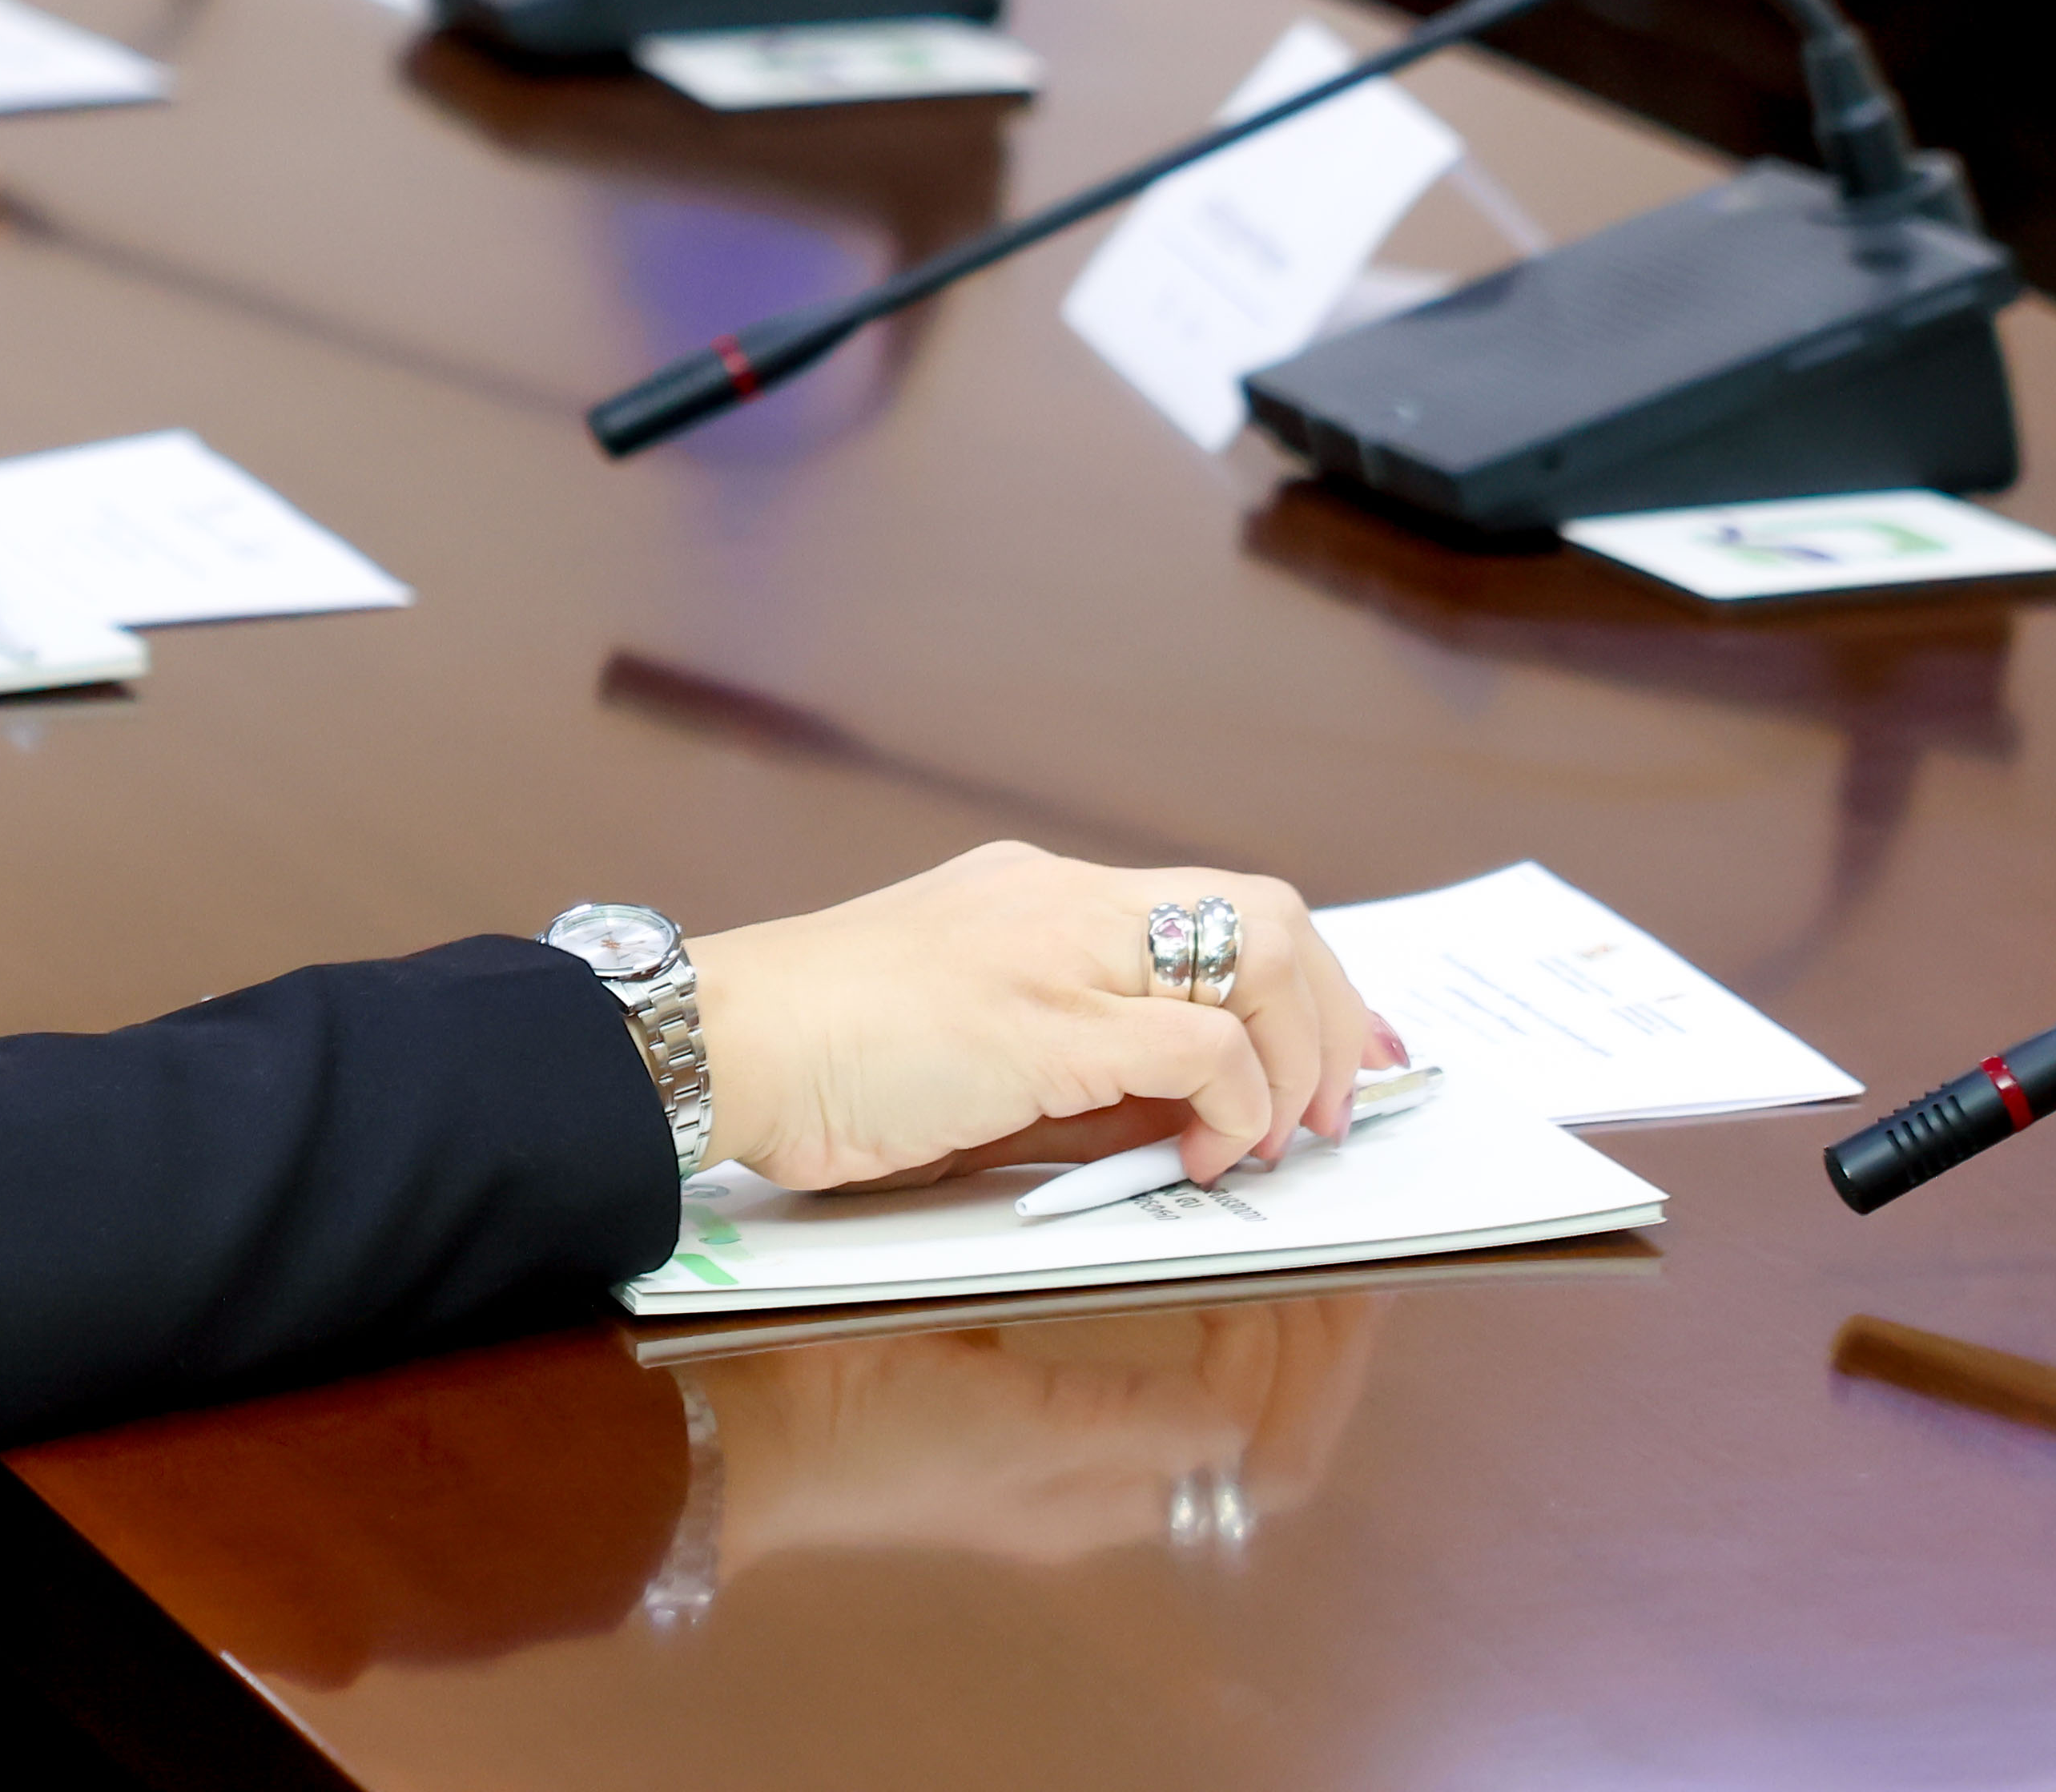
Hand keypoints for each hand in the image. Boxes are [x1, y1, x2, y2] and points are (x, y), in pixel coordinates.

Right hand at [684, 840, 1390, 1194]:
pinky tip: (1204, 1160)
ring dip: (1297, 1061)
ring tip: (1277, 1141)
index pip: (1217, 906)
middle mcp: (1063, 899)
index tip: (1333, 1064)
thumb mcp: (975, 1047)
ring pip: (1258, 955)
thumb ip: (1081, 1068)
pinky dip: (1233, 1110)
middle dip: (1332, 1019)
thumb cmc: (819, 1055)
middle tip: (1332, 1113)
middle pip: (1270, 915)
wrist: (721, 1040)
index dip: (1305, 987)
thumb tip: (1188, 1118)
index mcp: (1041, 895)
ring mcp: (1056, 951)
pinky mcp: (1042, 1022)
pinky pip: (1198, 1050)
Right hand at [697, 1289, 1388, 1569]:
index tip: (1298, 1279)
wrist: (741, 1424)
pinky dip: (1197, 1320)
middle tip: (1336, 1257)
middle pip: (1264, 1443)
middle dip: (1314, 1353)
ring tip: (1283, 1251)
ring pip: (1222, 1412)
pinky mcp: (1022, 1408)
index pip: (1262, 1458)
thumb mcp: (1003, 1419)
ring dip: (1269, 1338)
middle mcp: (1096, 1491)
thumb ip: (1123, 1421)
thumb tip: (1239, 1416)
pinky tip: (1186, 1259)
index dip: (1299, 1371)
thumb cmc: (855, 1426)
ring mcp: (1062, 1455)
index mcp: (1097, 1500)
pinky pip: (1154, 1378)